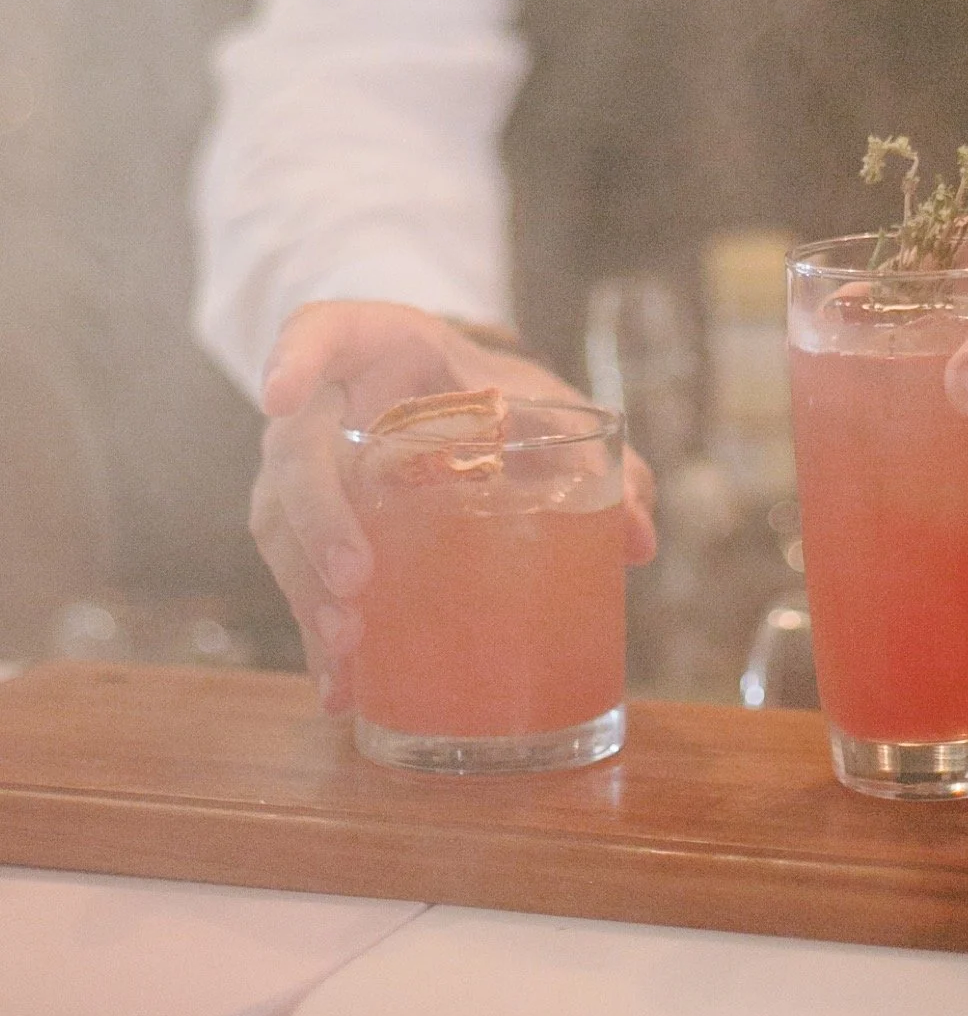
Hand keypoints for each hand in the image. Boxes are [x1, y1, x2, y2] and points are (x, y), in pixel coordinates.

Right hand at [253, 299, 656, 712]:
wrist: (462, 406)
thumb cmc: (496, 395)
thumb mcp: (543, 402)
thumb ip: (598, 455)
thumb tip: (640, 536)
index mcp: (381, 347)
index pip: (320, 329)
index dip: (293, 355)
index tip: (282, 397)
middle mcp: (329, 404)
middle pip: (292, 447)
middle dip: (316, 514)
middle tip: (357, 578)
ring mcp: (308, 466)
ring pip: (278, 521)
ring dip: (305, 586)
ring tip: (349, 647)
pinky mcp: (307, 528)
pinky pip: (295, 576)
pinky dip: (314, 633)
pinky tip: (339, 686)